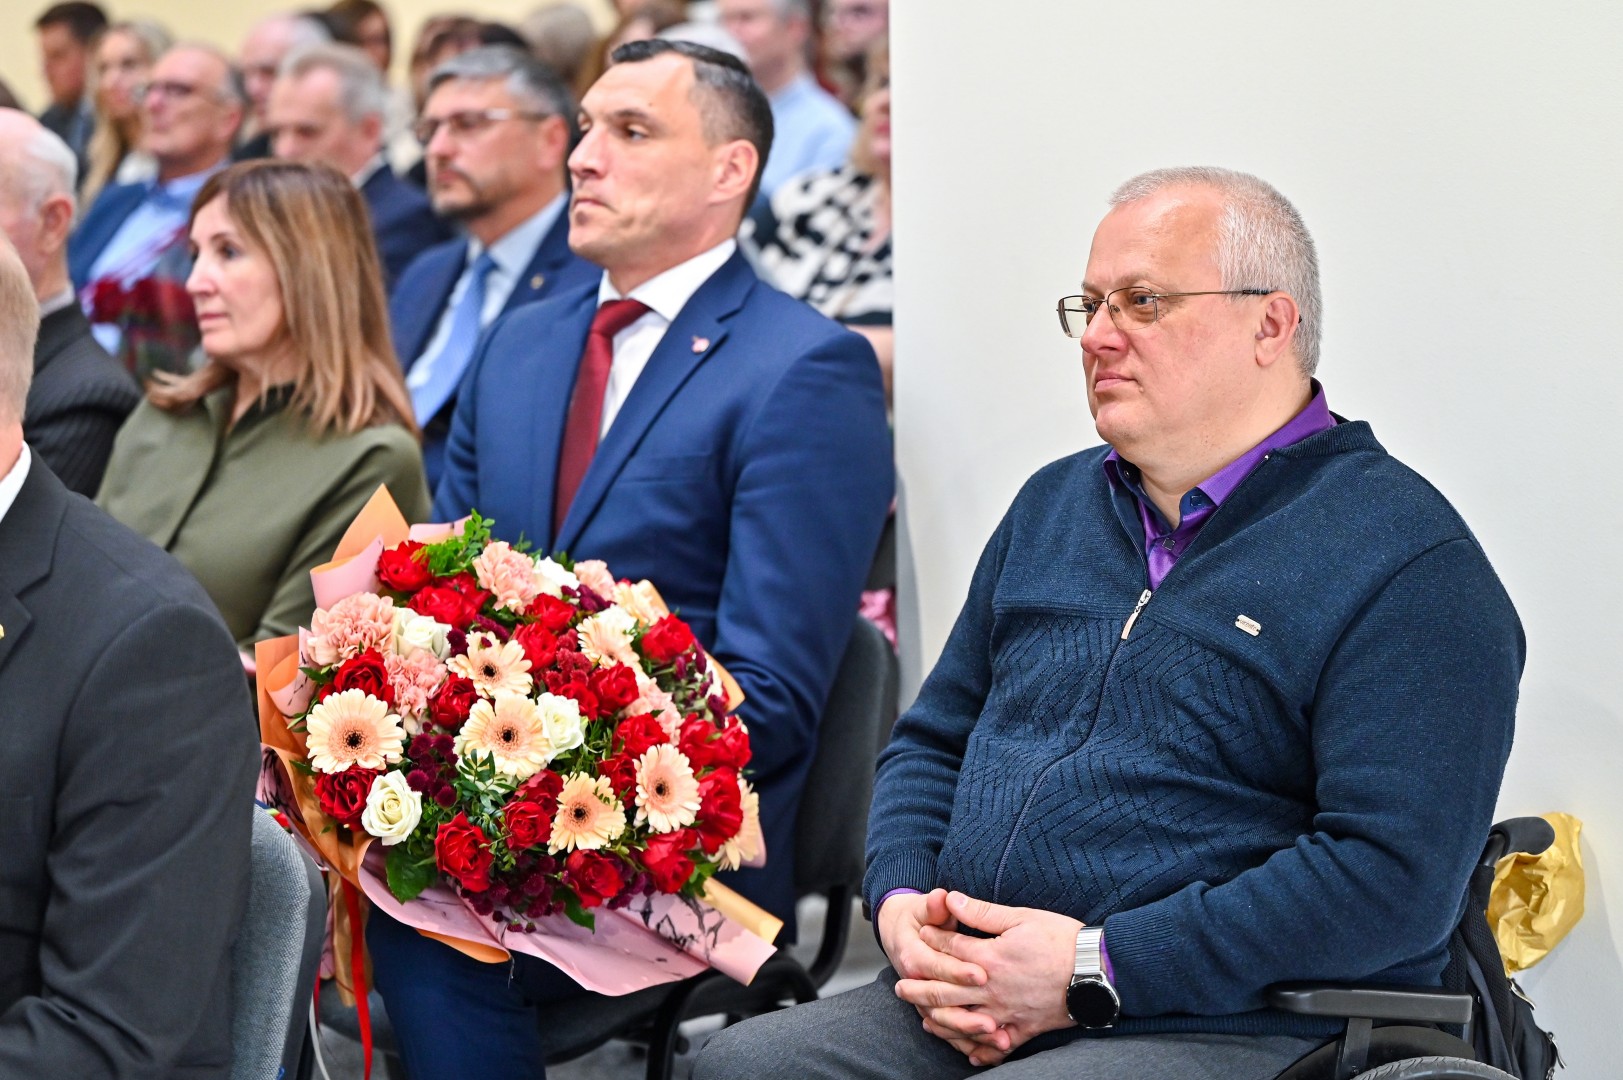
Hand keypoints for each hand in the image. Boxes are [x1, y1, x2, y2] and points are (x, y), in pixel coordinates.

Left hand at [894, 891, 1083, 1063]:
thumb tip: (950, 899)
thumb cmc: (1062, 940)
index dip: (932, 939)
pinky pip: (994, 1045)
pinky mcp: (1022, 1030)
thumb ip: (982, 912)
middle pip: (945, 991)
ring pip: (962, 1021)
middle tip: (899, 987)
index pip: (949, 949)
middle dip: (919, 988)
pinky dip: (977, 1048)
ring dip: (938, 1020)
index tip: (919, 934)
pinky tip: (965, 1048)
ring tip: (923, 1016)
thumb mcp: (1021, 917)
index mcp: (990, 958)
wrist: (1096, 972)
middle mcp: (992, 989)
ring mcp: (1005, 1013)